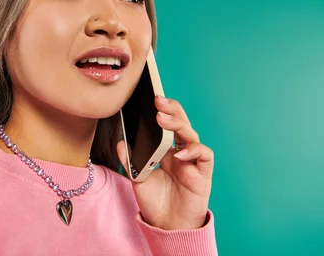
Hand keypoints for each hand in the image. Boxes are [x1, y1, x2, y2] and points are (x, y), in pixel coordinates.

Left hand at [116, 96, 213, 230]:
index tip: (150, 97)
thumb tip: (120, 142)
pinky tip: (179, 152)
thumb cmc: (156, 201)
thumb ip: (130, 160)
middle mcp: (180, 150)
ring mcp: (193, 160)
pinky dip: (194, 150)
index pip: (166, 123)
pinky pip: (204, 155)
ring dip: (178, 125)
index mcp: (165, 148)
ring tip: (163, 120)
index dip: (162, 110)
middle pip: (180, 123)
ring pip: (191, 134)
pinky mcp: (203, 173)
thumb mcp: (138, 178)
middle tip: (158, 101)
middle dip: (171, 109)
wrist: (168, 226)